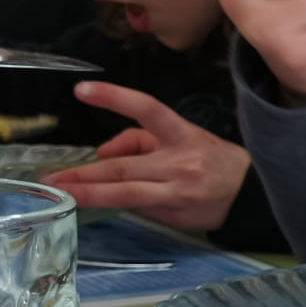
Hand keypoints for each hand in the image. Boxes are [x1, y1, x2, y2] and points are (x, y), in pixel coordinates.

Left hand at [41, 81, 249, 231]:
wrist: (252, 196)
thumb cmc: (214, 161)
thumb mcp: (185, 137)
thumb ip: (142, 140)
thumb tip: (102, 152)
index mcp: (183, 135)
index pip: (147, 109)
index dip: (115, 98)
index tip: (82, 90)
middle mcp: (180, 164)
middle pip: (124, 167)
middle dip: (85, 173)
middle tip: (52, 178)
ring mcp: (178, 193)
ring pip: (126, 194)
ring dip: (90, 194)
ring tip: (62, 193)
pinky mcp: (175, 216)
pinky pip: (139, 208)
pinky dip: (116, 204)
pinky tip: (96, 203)